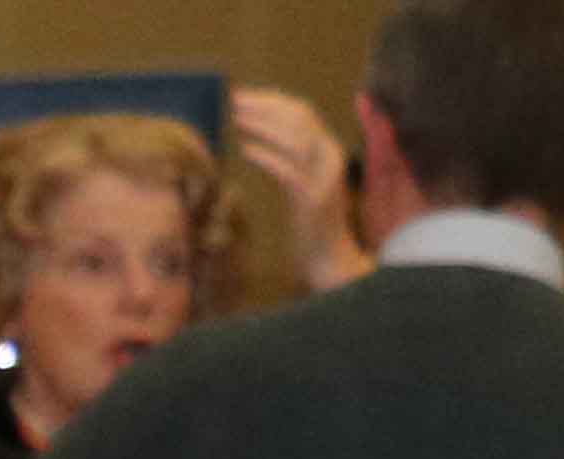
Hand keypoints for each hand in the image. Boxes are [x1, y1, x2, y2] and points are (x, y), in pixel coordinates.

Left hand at [230, 86, 371, 287]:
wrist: (328, 258)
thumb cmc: (309, 222)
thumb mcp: (300, 183)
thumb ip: (289, 158)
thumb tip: (257, 135)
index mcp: (328, 149)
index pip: (302, 111)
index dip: (271, 100)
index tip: (242, 95)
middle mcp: (331, 156)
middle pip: (299, 117)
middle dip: (264, 106)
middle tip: (233, 100)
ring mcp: (324, 177)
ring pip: (295, 138)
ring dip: (262, 125)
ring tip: (236, 119)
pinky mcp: (313, 199)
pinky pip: (288, 170)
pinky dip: (266, 156)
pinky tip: (246, 149)